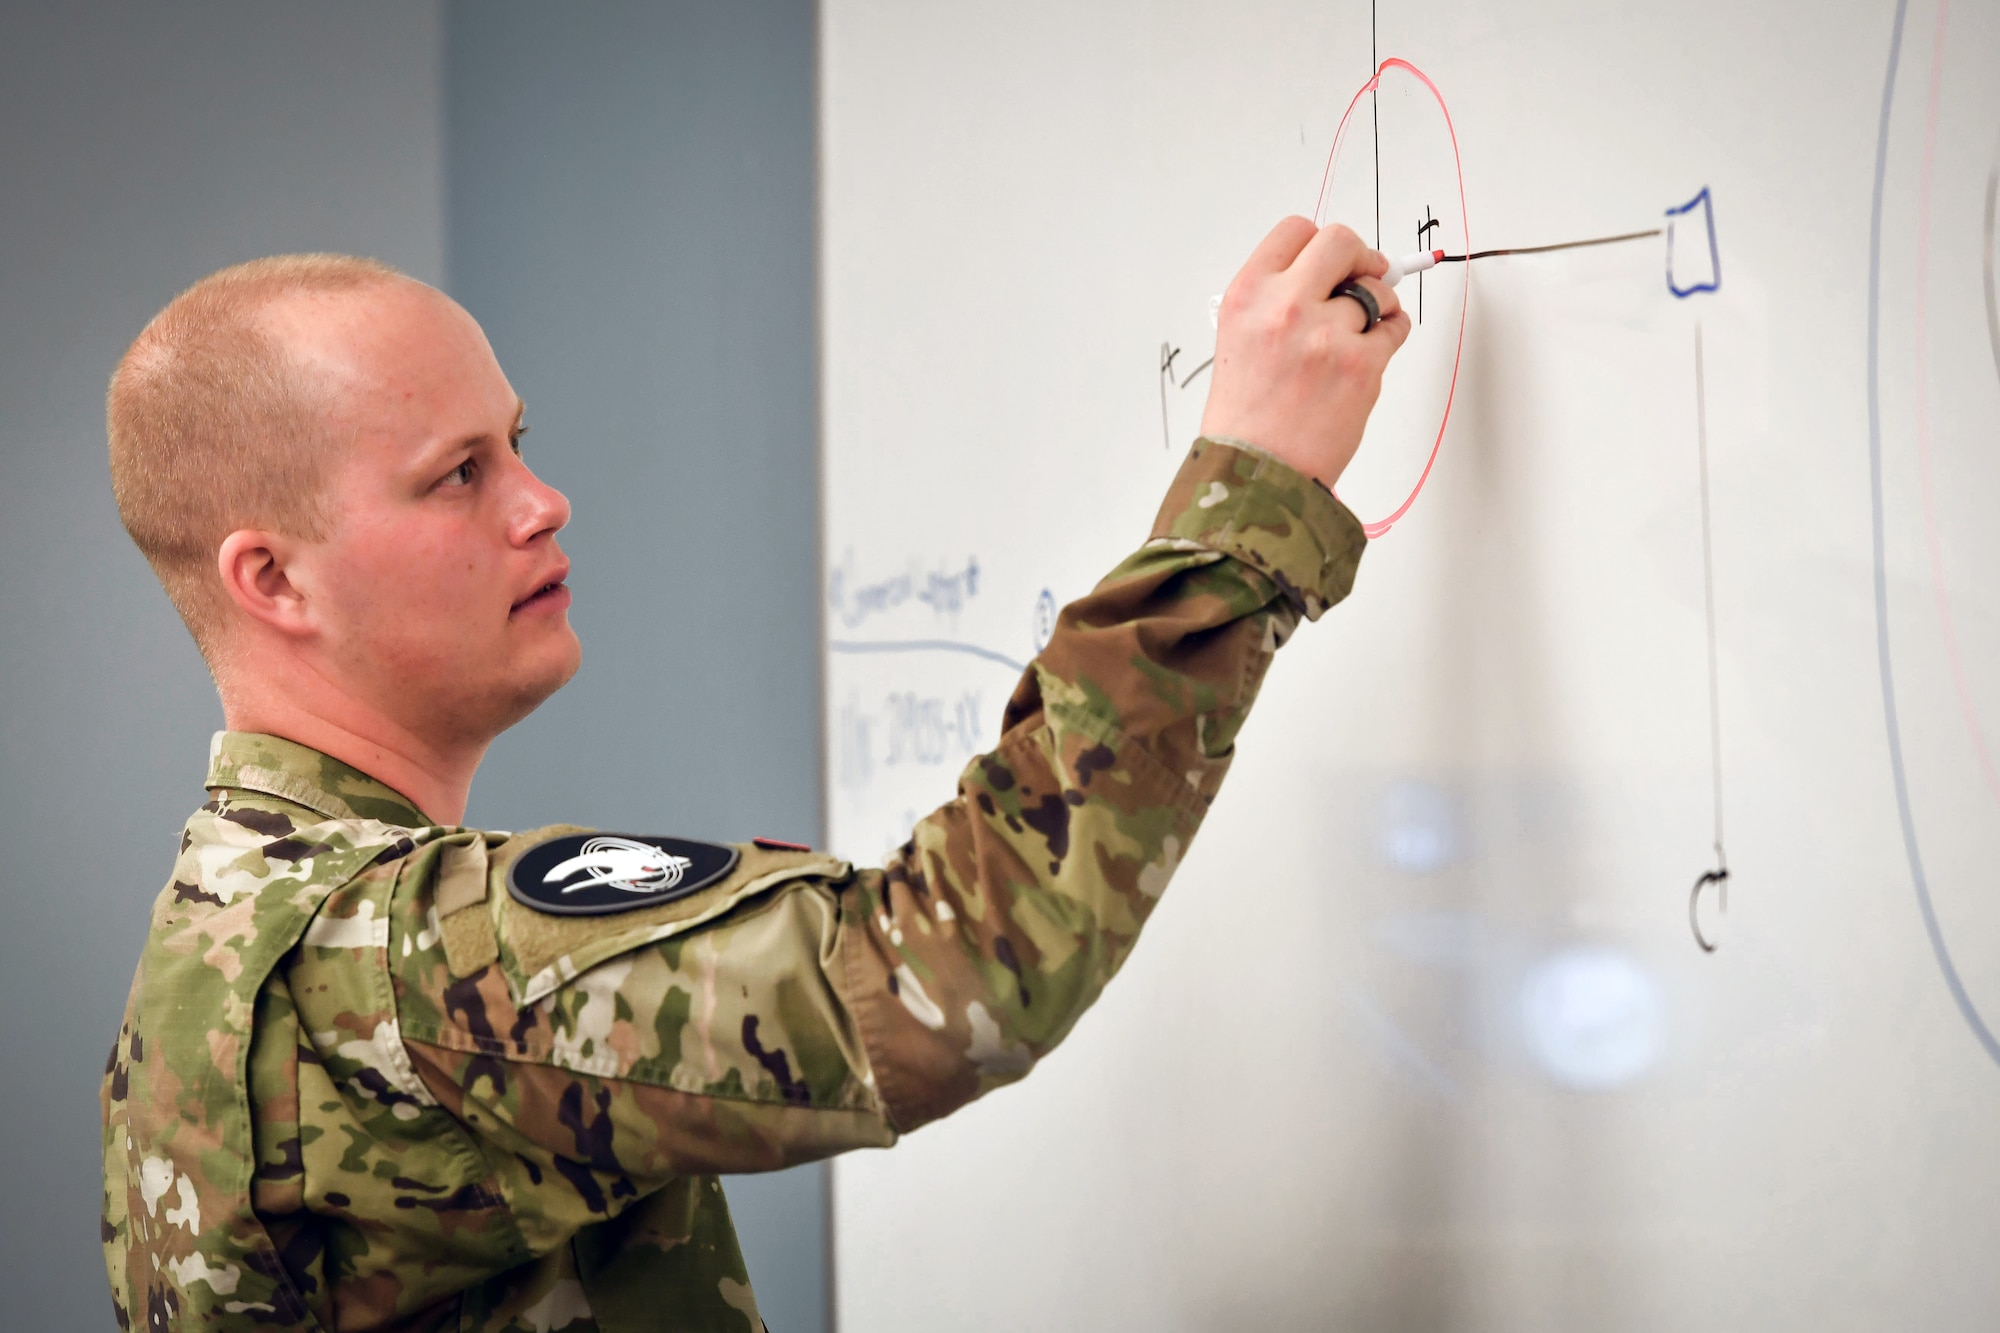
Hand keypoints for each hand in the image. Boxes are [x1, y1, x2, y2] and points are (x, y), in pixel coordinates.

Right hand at [1198, 217, 1411, 489]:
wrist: (1255, 471)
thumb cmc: (1246, 416)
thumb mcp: (1239, 340)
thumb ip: (1278, 300)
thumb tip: (1335, 276)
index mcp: (1247, 295)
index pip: (1295, 231)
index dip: (1318, 244)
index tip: (1331, 261)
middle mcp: (1284, 306)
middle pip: (1341, 242)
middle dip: (1360, 256)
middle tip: (1365, 274)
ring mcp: (1326, 335)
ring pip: (1377, 290)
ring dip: (1378, 304)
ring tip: (1360, 332)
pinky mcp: (1361, 365)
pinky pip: (1394, 328)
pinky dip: (1390, 335)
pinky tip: (1371, 352)